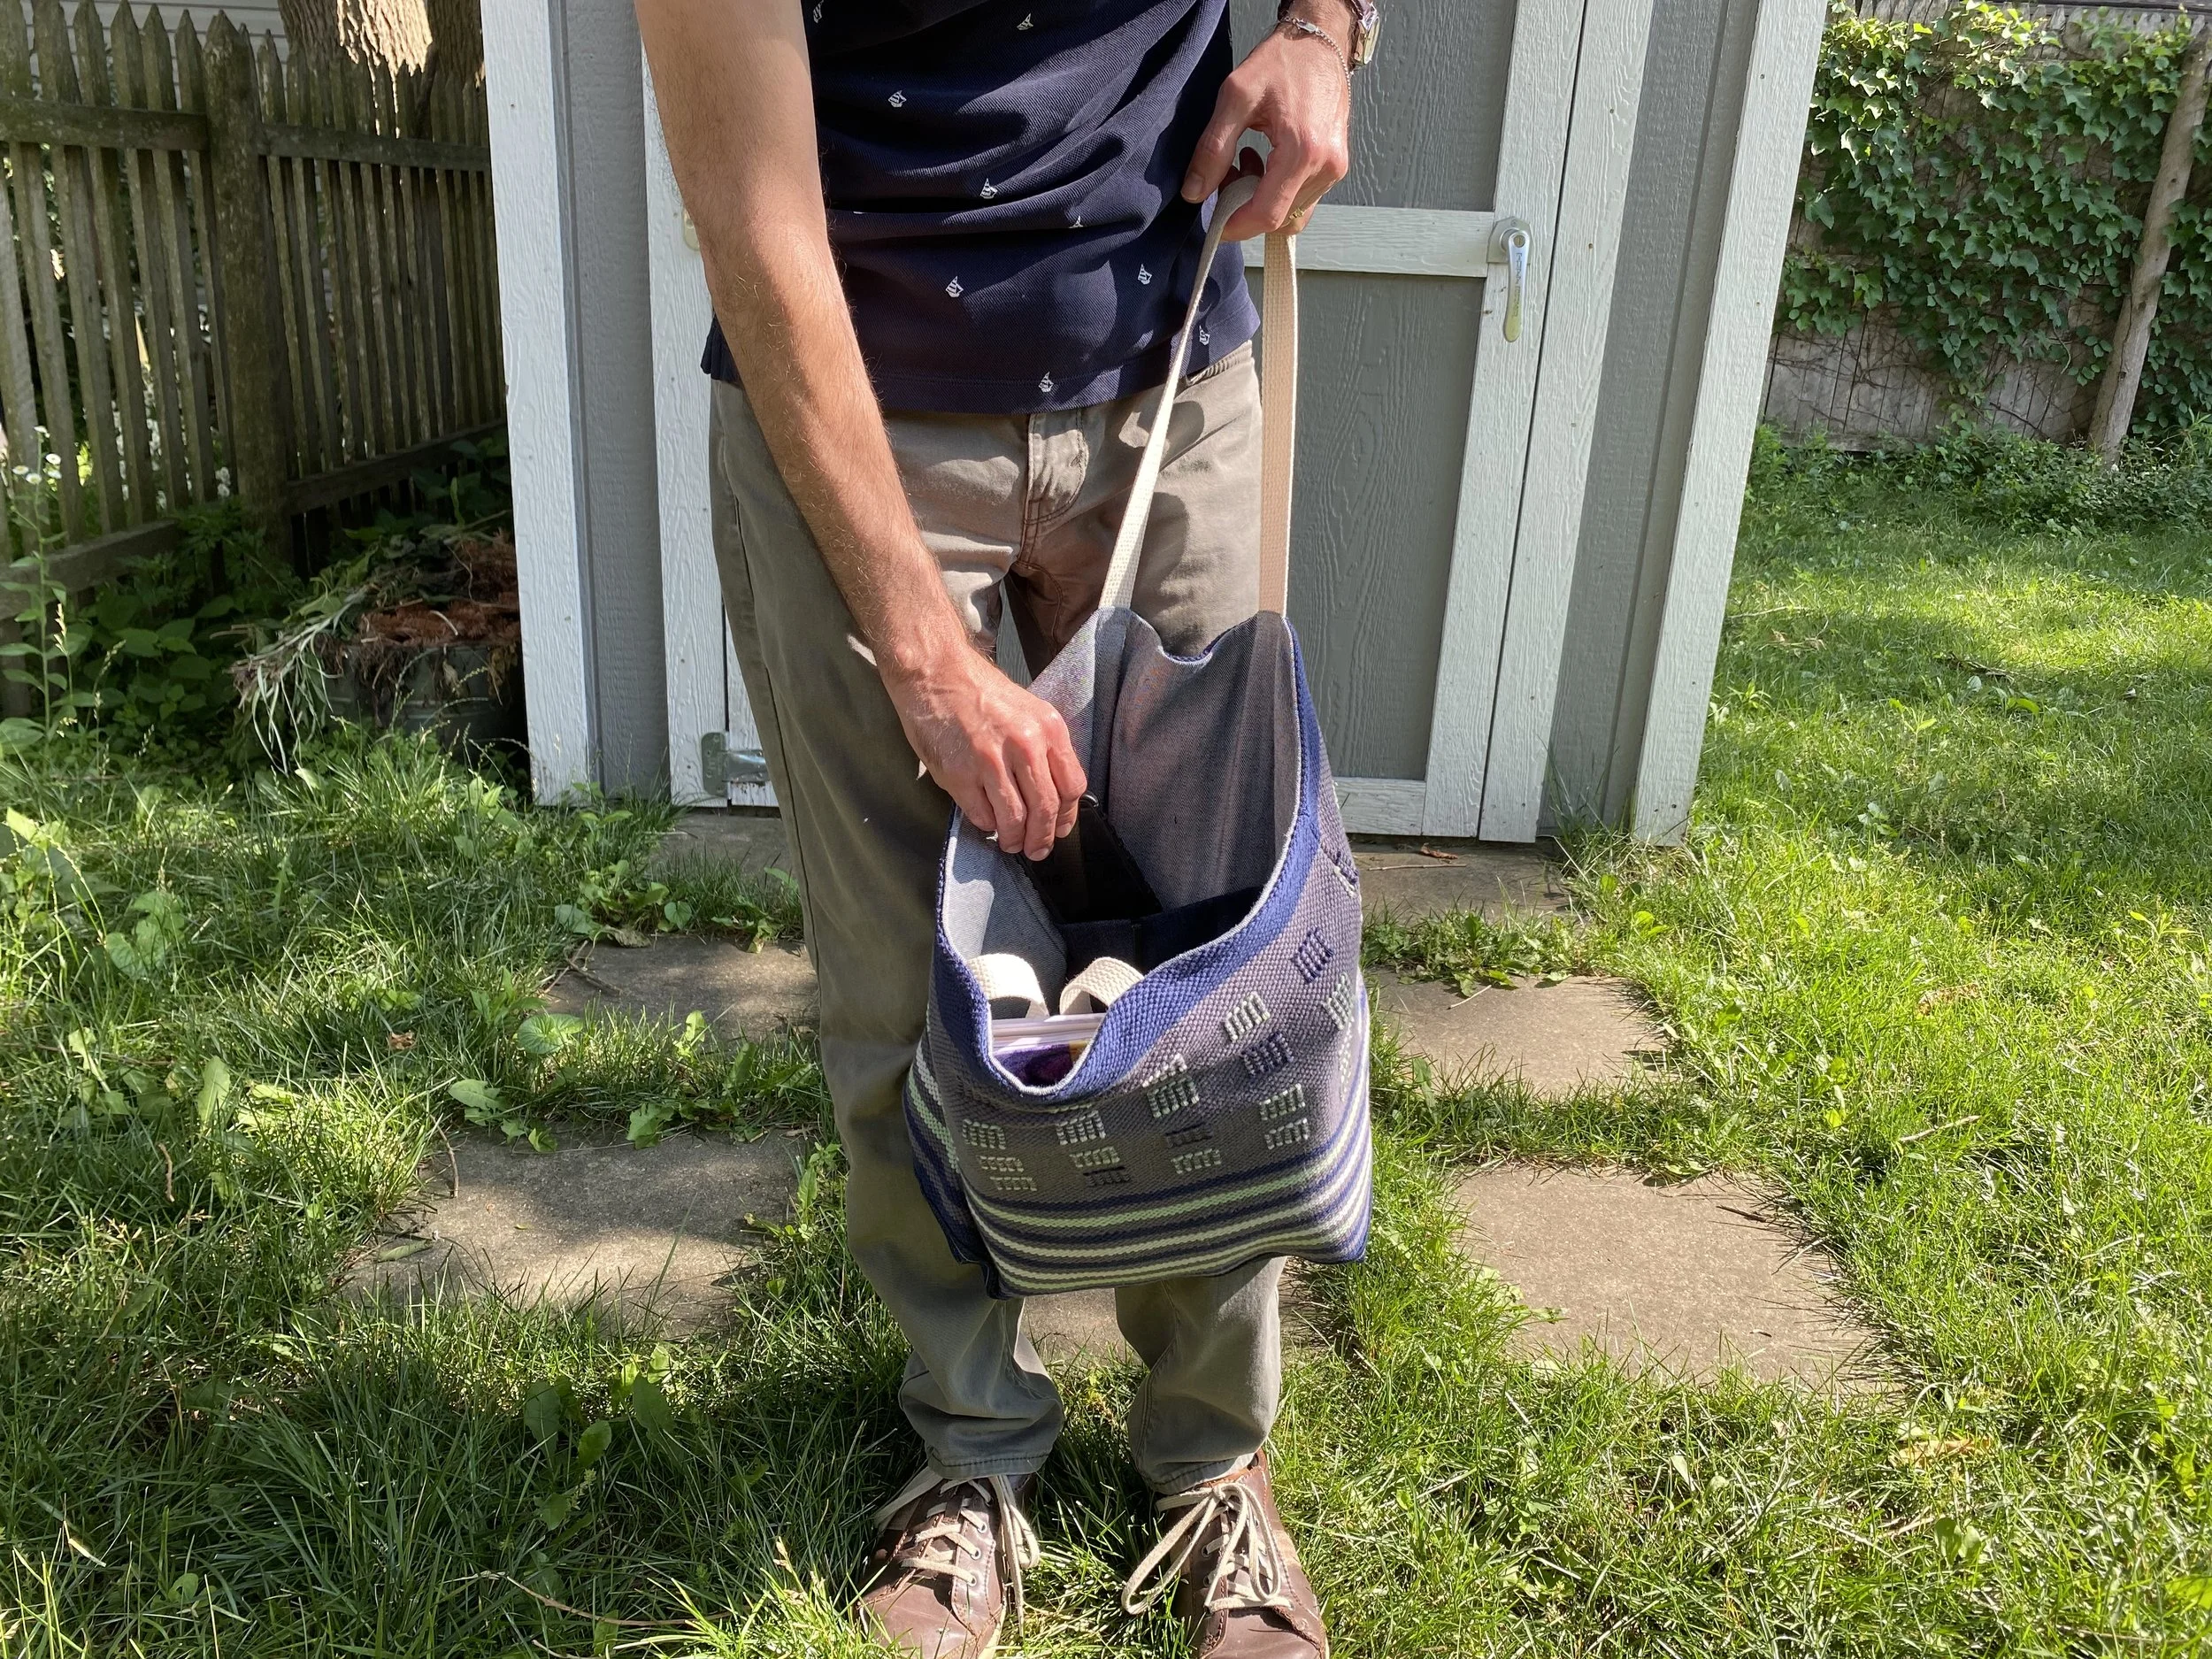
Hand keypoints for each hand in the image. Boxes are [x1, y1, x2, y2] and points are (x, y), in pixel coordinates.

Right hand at [882, 644, 1085, 860]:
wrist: (936, 674)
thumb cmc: (981, 693)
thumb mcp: (1028, 711)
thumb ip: (1045, 750)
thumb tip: (1055, 796)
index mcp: (1048, 728)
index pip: (1072, 787)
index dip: (1067, 816)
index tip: (1060, 829)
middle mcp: (1024, 745)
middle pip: (1045, 809)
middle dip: (1042, 838)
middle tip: (1036, 850)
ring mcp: (990, 761)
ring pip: (1014, 819)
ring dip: (1013, 840)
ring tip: (1010, 844)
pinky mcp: (959, 774)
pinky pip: (981, 815)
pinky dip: (987, 825)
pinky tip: (987, 821)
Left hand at [1182, 14, 1351, 239]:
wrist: (1321, 41)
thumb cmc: (1283, 61)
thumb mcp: (1236, 97)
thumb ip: (1213, 149)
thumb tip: (1195, 192)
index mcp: (1303, 151)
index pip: (1267, 214)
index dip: (1235, 226)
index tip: (1214, 223)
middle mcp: (1326, 166)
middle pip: (1278, 218)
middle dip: (1245, 208)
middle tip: (1225, 177)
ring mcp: (1335, 168)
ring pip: (1291, 211)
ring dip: (1260, 199)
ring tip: (1245, 162)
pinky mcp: (1335, 165)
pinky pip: (1302, 197)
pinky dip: (1277, 190)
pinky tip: (1263, 161)